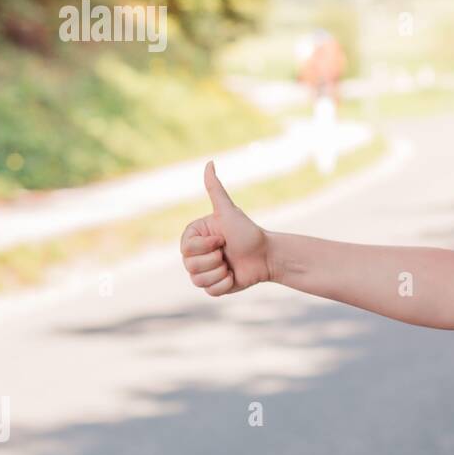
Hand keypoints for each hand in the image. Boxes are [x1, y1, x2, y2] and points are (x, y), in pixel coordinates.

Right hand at [179, 161, 270, 295]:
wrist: (267, 255)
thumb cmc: (248, 232)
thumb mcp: (229, 211)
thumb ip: (215, 189)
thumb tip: (210, 162)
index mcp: (194, 238)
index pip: (186, 249)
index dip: (206, 246)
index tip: (222, 239)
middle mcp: (195, 255)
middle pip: (190, 266)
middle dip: (214, 259)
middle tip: (227, 251)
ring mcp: (204, 271)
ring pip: (198, 280)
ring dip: (220, 272)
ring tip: (231, 264)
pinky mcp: (214, 287)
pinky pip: (210, 292)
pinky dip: (225, 285)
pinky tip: (234, 276)